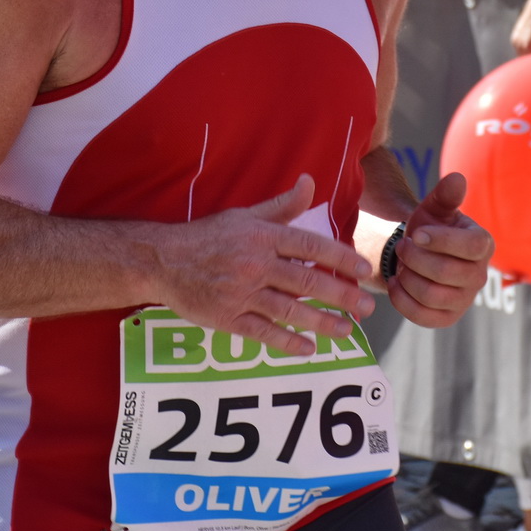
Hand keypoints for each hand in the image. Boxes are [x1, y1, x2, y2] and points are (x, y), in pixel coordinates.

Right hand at [152, 175, 375, 356]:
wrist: (163, 261)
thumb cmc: (208, 235)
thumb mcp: (245, 215)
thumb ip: (282, 205)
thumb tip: (310, 182)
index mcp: (262, 236)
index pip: (310, 246)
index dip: (340, 258)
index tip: (363, 269)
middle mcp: (256, 264)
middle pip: (306, 281)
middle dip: (341, 296)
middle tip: (367, 308)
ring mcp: (242, 293)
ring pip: (290, 310)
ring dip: (322, 322)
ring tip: (347, 331)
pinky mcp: (228, 318)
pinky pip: (263, 332)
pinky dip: (287, 342)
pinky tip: (308, 349)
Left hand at [389, 172, 493, 328]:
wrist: (421, 254)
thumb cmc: (431, 227)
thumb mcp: (435, 208)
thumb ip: (446, 194)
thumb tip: (457, 178)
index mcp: (482, 244)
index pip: (473, 246)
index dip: (442, 240)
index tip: (417, 233)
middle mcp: (479, 275)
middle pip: (446, 272)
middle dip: (415, 258)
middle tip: (403, 246)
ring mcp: (465, 300)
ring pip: (432, 295)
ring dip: (407, 277)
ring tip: (401, 264)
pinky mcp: (447, 318)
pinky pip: (422, 316)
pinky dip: (401, 299)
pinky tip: (395, 283)